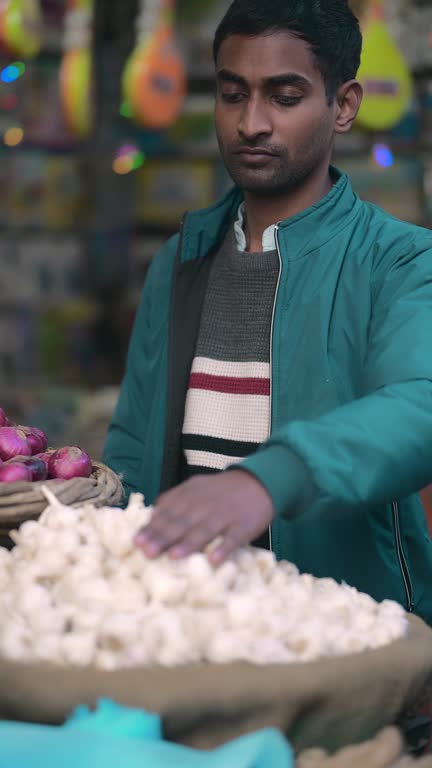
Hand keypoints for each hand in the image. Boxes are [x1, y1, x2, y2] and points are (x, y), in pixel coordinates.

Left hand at [134, 469, 273, 564]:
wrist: (259, 482)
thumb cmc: (221, 491)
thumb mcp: (197, 487)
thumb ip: (175, 498)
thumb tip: (152, 513)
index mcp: (192, 494)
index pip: (168, 511)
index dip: (152, 527)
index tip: (136, 541)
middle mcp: (206, 503)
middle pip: (183, 522)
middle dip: (164, 537)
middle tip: (147, 552)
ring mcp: (225, 514)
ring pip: (205, 530)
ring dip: (189, 544)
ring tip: (173, 556)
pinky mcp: (244, 525)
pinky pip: (233, 538)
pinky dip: (223, 549)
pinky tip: (213, 560)